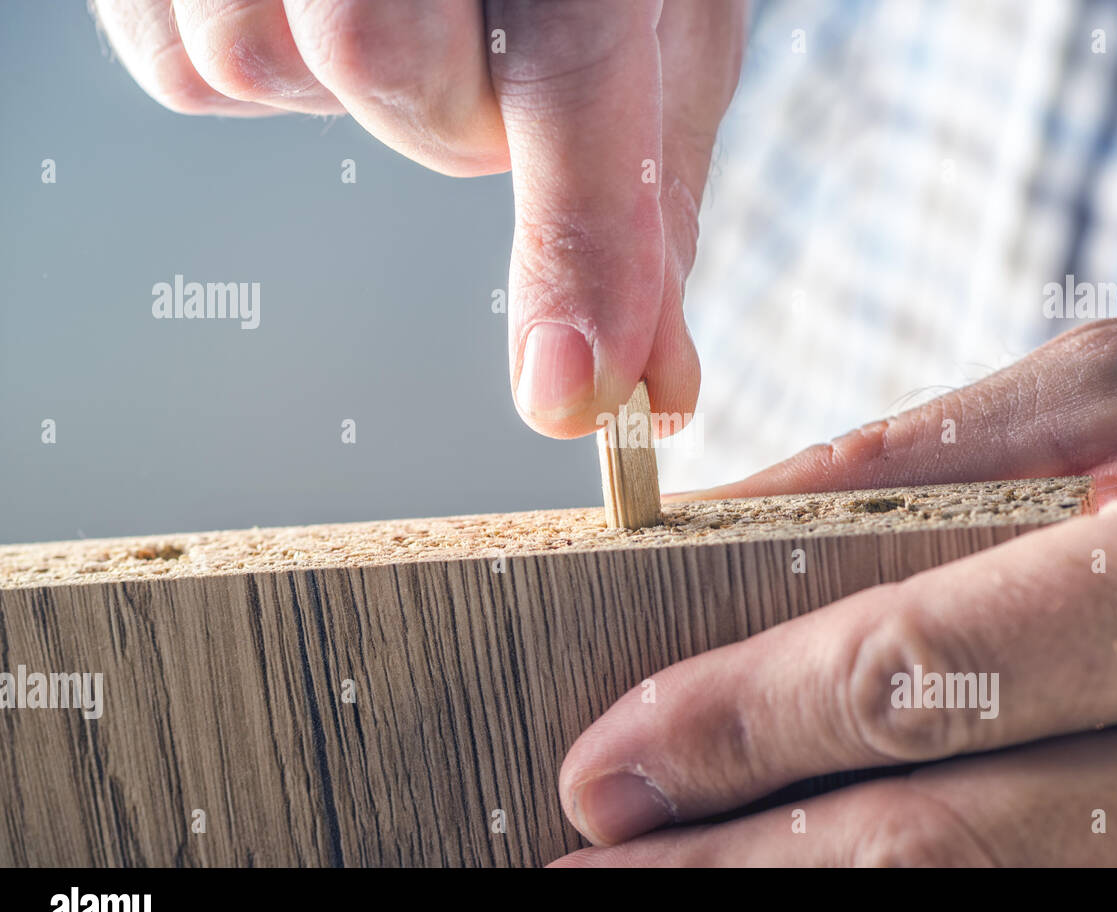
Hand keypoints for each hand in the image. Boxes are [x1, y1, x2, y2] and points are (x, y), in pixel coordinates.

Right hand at [94, 0, 744, 435]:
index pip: (565, 68)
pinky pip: (181, 66)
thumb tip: (650, 385)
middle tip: (483, 59)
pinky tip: (314, 15)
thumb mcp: (650, 37)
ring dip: (342, 88)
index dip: (574, 236)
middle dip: (447, 114)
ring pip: (252, 60)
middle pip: (381, 63)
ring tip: (402, 16)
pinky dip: (258, 75)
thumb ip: (643, 212)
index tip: (568, 384)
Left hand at [552, 272, 1116, 864]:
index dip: (739, 732)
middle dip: (744, 865)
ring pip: (1007, 905)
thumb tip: (745, 518)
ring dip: (826, 900)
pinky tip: (861, 880)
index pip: (910, 679)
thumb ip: (939, 460)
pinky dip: (956, 907)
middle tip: (604, 862)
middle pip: (940, 841)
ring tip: (698, 886)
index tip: (609, 765)